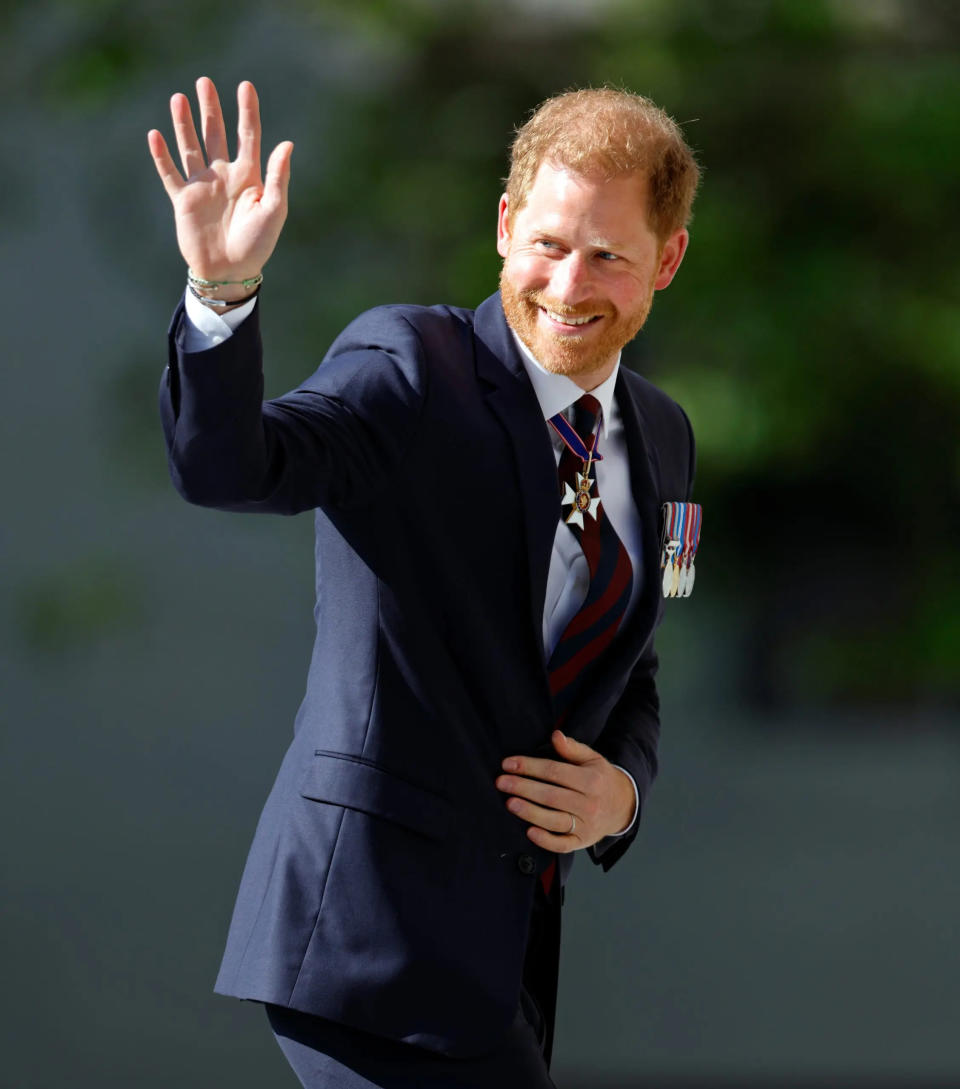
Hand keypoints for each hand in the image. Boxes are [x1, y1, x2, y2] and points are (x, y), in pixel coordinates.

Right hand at [147, 77, 292, 287]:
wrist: (230, 272)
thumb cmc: (257, 245)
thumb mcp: (274, 210)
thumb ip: (277, 177)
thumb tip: (287, 143)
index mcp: (248, 177)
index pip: (248, 136)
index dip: (247, 111)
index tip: (245, 86)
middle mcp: (224, 176)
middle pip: (215, 134)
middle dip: (210, 108)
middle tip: (204, 82)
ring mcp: (202, 186)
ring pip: (191, 147)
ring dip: (184, 123)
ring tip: (179, 98)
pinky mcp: (184, 201)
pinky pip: (170, 174)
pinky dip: (162, 156)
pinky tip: (155, 135)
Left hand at [495, 730, 635, 851]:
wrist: (622, 807)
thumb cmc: (600, 779)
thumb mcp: (592, 759)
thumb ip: (572, 748)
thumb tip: (555, 735)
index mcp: (591, 780)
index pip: (554, 772)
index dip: (530, 767)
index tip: (508, 764)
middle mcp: (589, 804)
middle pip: (551, 796)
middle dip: (524, 788)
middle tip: (501, 783)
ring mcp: (586, 826)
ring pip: (554, 820)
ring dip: (530, 812)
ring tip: (510, 803)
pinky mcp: (582, 842)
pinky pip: (562, 845)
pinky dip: (545, 840)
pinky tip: (528, 831)